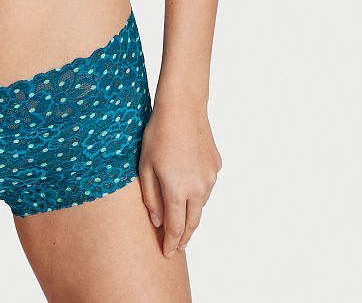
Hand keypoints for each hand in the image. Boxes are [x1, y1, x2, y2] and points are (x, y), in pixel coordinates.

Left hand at [138, 98, 221, 257]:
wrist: (182, 108)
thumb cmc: (157, 135)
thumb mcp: (145, 167)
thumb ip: (151, 198)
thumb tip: (158, 221)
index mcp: (178, 192)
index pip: (176, 229)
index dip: (171, 244)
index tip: (167, 254)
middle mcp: (198, 189)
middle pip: (192, 223)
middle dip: (184, 236)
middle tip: (176, 246)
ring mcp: (210, 178)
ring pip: (201, 204)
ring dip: (191, 213)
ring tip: (180, 217)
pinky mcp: (216, 166)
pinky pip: (206, 185)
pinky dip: (198, 191)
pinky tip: (188, 184)